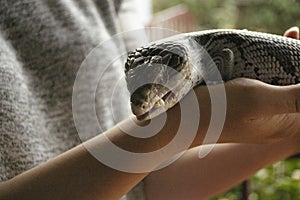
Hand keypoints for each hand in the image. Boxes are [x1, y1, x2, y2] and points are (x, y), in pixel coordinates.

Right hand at [191, 27, 299, 144]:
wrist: (183, 120)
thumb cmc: (218, 111)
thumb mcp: (259, 100)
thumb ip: (296, 98)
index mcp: (285, 124)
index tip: (299, 49)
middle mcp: (275, 122)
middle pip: (296, 91)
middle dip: (297, 65)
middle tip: (292, 37)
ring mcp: (259, 116)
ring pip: (282, 86)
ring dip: (284, 64)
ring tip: (283, 39)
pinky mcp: (245, 109)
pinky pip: (265, 87)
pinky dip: (267, 70)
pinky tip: (259, 57)